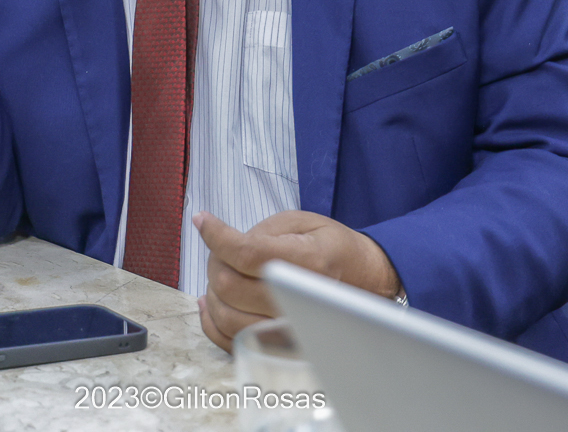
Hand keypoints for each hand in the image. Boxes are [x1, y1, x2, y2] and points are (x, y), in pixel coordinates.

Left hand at [193, 210, 402, 351]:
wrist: (364, 283)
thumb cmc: (332, 249)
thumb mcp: (303, 223)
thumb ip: (262, 233)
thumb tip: (224, 246)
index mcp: (308, 262)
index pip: (248, 254)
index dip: (217, 236)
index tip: (202, 220)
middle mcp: (300, 302)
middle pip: (230, 287)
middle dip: (215, 262)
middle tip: (220, 249)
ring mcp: (289, 330)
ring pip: (226, 317)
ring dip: (212, 292)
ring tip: (221, 272)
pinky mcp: (279, 347)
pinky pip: (230, 342)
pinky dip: (212, 321)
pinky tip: (212, 300)